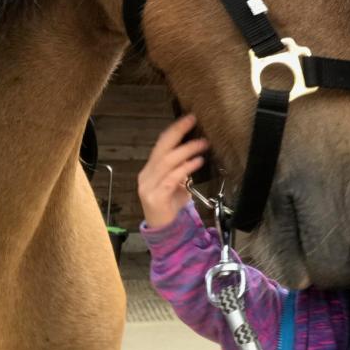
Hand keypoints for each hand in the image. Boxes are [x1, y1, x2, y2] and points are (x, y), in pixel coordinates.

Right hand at [138, 114, 208, 228]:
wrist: (163, 231)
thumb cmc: (171, 205)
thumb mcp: (178, 183)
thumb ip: (182, 168)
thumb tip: (197, 152)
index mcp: (150, 169)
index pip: (161, 145)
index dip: (174, 130)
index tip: (189, 118)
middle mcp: (146, 175)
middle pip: (161, 149)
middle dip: (178, 132)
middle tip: (193, 121)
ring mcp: (148, 186)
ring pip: (167, 162)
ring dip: (187, 150)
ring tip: (203, 143)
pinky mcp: (155, 197)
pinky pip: (171, 178)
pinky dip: (186, 168)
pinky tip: (197, 162)